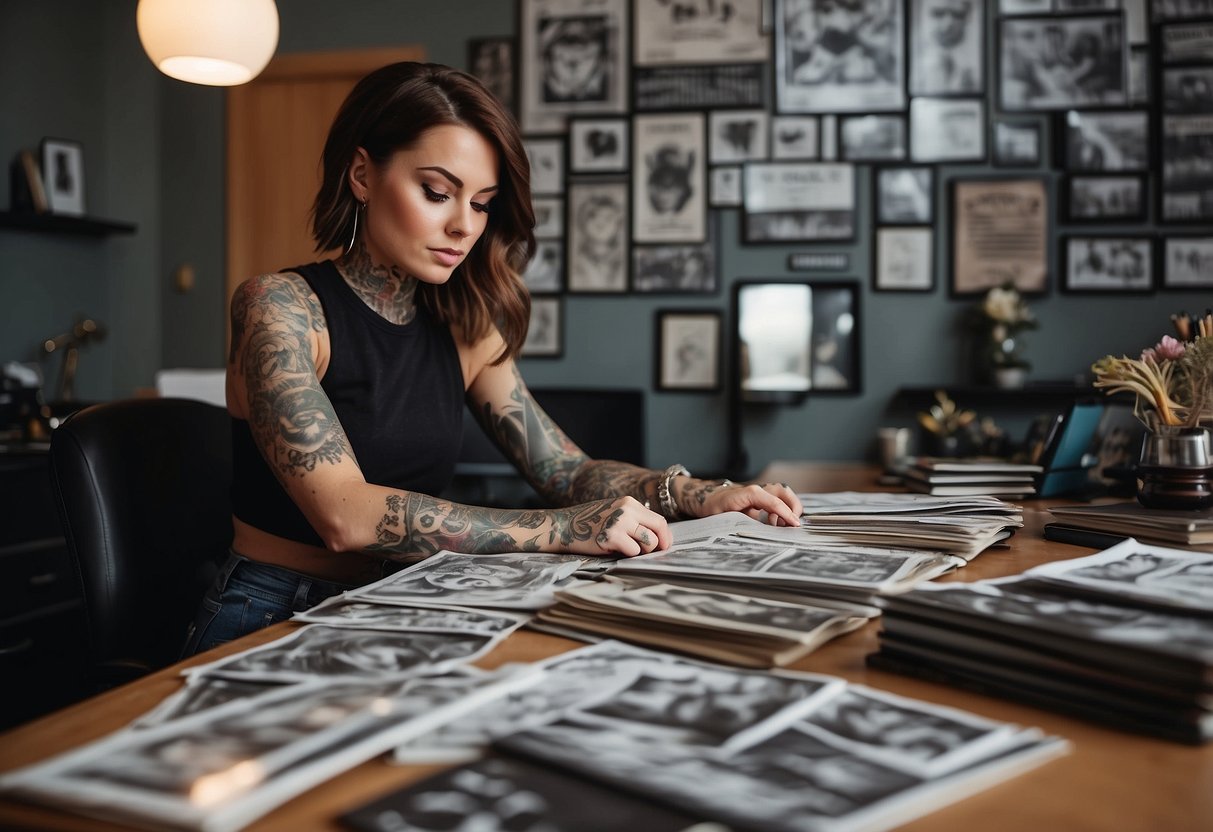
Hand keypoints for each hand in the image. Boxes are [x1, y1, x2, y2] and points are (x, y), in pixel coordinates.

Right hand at [554, 496, 670, 557]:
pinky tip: (611, 548)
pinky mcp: (611, 537)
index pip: (659, 520)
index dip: (665, 536)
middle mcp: (627, 510)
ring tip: (624, 548)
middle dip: (656, 546)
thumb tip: (659, 537)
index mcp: (630, 503)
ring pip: (649, 543)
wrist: (564, 526)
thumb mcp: (615, 513)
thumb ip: (635, 520)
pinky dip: (626, 554)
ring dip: (640, 551)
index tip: (664, 546)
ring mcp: (620, 522)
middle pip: (658, 531)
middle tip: (646, 552)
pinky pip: (633, 552)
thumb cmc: (590, 523)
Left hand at [683, 480, 801, 526]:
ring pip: (781, 495)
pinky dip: (780, 510)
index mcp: (748, 493)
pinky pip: (774, 500)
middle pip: (783, 492)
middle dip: (792, 507)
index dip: (786, 513)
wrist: (702, 497)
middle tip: (790, 525)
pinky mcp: (757, 498)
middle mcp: (755, 490)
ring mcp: (757, 492)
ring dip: (786, 509)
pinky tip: (773, 523)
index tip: (794, 525)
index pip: (774, 501)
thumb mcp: (724, 516)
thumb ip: (743, 522)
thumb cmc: (711, 506)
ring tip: (779, 525)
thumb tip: (761, 531)